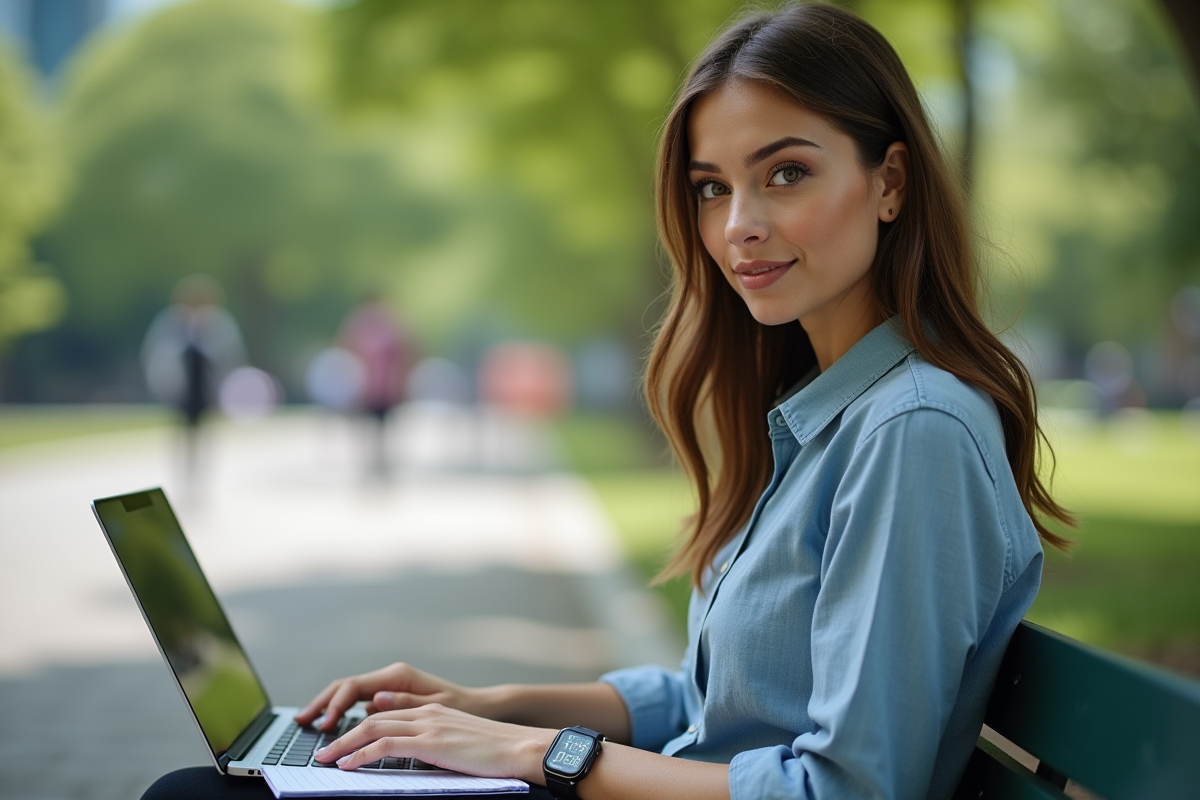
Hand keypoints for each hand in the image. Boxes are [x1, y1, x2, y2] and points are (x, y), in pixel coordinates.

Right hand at [295, 663, 486, 731]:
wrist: (483, 707)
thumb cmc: (464, 708)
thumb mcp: (438, 706)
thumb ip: (405, 703)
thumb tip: (373, 701)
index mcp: (398, 676)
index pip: (353, 686)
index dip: (334, 705)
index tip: (325, 726)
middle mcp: (391, 677)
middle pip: (345, 687)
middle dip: (322, 703)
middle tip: (302, 723)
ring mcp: (390, 686)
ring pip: (349, 694)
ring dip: (328, 707)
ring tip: (309, 724)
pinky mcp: (392, 698)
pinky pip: (360, 702)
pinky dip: (343, 712)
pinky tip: (333, 726)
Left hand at [313, 704, 555, 784]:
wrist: (520, 747)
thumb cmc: (496, 751)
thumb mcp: (459, 742)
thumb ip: (435, 742)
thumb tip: (415, 753)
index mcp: (434, 711)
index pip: (387, 714)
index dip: (361, 729)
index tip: (343, 743)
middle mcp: (427, 712)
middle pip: (373, 718)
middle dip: (343, 735)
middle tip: (323, 752)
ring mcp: (428, 725)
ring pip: (372, 729)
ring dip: (343, 745)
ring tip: (326, 760)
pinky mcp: (430, 742)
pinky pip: (385, 746)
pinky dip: (361, 755)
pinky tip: (348, 765)